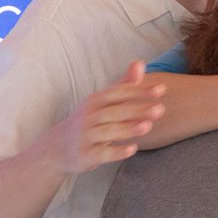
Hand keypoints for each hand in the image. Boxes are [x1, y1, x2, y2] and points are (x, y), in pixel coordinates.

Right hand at [46, 60, 164, 174]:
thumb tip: (141, 62)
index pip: (118, 93)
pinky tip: (132, 149)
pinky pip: (102, 153)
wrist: (57, 148)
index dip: (139, 91)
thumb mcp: (102, 102)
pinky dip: (116, 151)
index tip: (161, 89)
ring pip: (109, 131)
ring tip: (148, 126)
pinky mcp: (85, 155)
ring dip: (129, 129)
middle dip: (137, 110)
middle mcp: (88, 117)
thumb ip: (124, 84)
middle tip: (160, 109)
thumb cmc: (88, 122)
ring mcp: (86, 136)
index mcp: (95, 101)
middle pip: (115, 112)